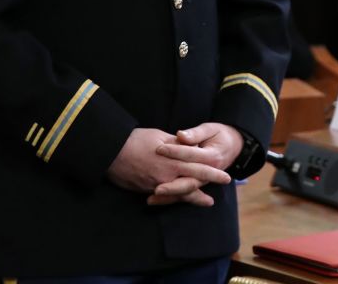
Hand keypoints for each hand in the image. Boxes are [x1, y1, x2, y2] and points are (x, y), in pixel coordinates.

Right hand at [106, 127, 230, 205]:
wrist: (111, 152)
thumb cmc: (136, 140)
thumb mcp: (159, 136)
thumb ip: (176, 144)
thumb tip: (189, 145)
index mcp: (173, 160)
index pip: (198, 166)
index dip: (213, 172)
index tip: (225, 174)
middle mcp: (168, 175)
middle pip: (193, 182)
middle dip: (209, 185)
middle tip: (224, 185)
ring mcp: (157, 184)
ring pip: (181, 194)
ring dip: (195, 198)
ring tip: (208, 201)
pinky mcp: (147, 189)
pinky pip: (165, 197)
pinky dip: (175, 199)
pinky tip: (181, 200)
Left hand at [149, 123, 242, 204]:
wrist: (235, 146)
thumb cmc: (220, 135)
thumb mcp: (210, 129)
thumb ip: (195, 134)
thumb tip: (180, 135)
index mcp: (211, 156)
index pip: (191, 155)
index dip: (175, 151)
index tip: (159, 149)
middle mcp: (209, 172)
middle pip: (189, 181)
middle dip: (172, 186)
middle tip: (156, 188)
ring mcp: (204, 180)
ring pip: (186, 191)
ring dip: (169, 196)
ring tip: (151, 199)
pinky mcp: (198, 183)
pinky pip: (185, 194)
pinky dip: (171, 198)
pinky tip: (154, 200)